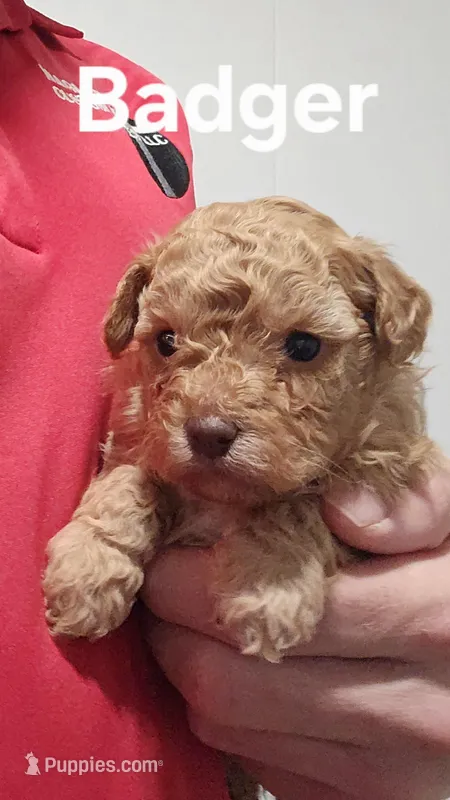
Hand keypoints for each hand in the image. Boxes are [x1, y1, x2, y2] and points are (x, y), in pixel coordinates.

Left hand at [143, 467, 449, 799]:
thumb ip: (414, 504)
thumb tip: (340, 511)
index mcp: (432, 620)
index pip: (272, 604)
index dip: (194, 580)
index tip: (171, 554)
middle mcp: (413, 712)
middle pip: (230, 679)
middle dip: (171, 626)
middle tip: (162, 587)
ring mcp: (388, 772)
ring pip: (231, 727)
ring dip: (189, 672)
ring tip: (190, 626)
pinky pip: (258, 763)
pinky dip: (232, 717)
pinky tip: (244, 674)